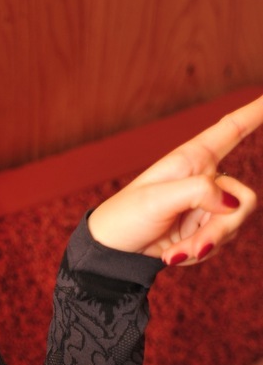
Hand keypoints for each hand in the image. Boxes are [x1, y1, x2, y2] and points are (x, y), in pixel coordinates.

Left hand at [88, 93, 262, 262]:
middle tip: (197, 246)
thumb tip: (231, 202)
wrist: (114, 252)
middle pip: (243, 199)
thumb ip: (198, 192)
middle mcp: (205, 178)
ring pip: (233, 225)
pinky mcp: (204, 228)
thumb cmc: (127, 216)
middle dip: (221, 228)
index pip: (231, 129)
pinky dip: (199, 252)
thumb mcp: (156, 199)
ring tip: (174, 251)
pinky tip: (174, 253)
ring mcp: (206, 205)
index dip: (255, 111)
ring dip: (205, 244)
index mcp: (192, 158)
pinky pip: (221, 242)